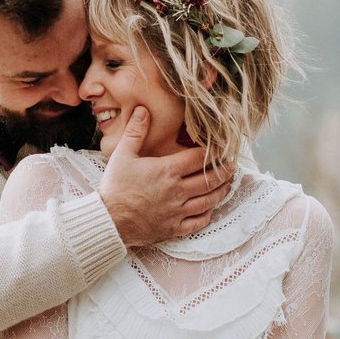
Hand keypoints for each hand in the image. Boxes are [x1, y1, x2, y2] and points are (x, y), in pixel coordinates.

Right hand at [100, 107, 235, 246]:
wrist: (108, 220)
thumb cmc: (115, 187)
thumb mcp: (122, 155)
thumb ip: (136, 132)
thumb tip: (144, 110)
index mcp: (167, 171)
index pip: (200, 158)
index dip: (215, 152)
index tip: (222, 149)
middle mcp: (177, 191)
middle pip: (210, 179)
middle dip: (224, 171)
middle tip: (231, 166)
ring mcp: (177, 211)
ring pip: (209, 201)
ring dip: (222, 191)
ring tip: (228, 184)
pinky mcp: (174, 228)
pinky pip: (198, 222)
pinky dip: (208, 214)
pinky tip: (211, 208)